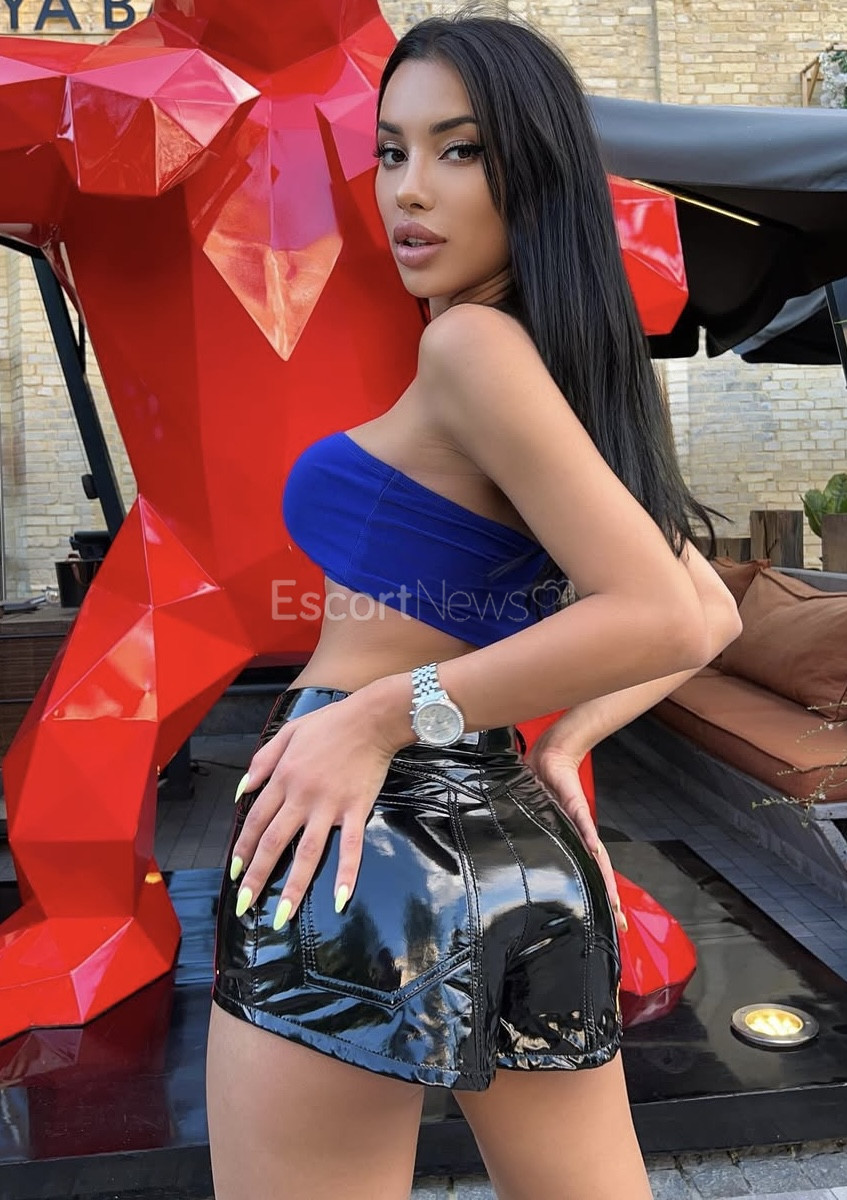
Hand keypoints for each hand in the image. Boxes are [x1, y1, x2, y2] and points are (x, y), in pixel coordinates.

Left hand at [228, 693, 397, 930]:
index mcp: (284, 777)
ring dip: (293, 886)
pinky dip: (346, 872)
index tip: (235, 873)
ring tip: (282, 916)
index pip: (257, 820)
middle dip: (257, 876)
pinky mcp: (356, 809)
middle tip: (245, 904)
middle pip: (274, 841)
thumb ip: (263, 760)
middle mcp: (302, 795)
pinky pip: (350, 846)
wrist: (372, 718)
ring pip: (307, 852)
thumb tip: (241, 790)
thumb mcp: (288, 731)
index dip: (243, 848)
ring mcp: (329, 805)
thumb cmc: (331, 722)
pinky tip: (340, 898)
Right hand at [525, 731, 626, 933]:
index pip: (586, 873)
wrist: (552, 755)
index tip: (608, 921)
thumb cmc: (543, 784)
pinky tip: (594, 853)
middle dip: (608, 899)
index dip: (596, 896)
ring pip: (596, 857)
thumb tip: (516, 854)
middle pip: (597, 873)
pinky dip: (588, 838)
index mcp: (571, 841)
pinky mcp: (575, 806)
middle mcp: (580, 837)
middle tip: (620, 925)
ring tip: (613, 903)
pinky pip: (582, 825)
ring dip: (604, 879)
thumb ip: (534, 834)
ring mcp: (579, 823)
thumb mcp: (537, 818)